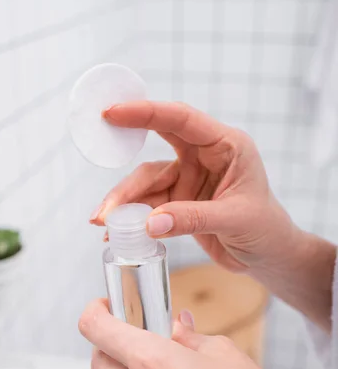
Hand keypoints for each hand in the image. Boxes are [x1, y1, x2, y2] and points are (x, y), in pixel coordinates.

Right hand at [90, 101, 296, 272]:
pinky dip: (131, 218)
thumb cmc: (266, 229)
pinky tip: (115, 232)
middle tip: (99, 153)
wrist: (268, 256)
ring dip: (124, 201)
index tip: (114, 112)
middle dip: (126, 160)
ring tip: (103, 221)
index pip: (182, 120)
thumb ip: (193, 219)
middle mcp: (203, 157)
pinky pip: (148, 206)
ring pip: (147, 184)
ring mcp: (188, 180)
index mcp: (225, 146)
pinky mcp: (178, 203)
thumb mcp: (236, 220)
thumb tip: (149, 223)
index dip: (147, 113)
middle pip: (156, 150)